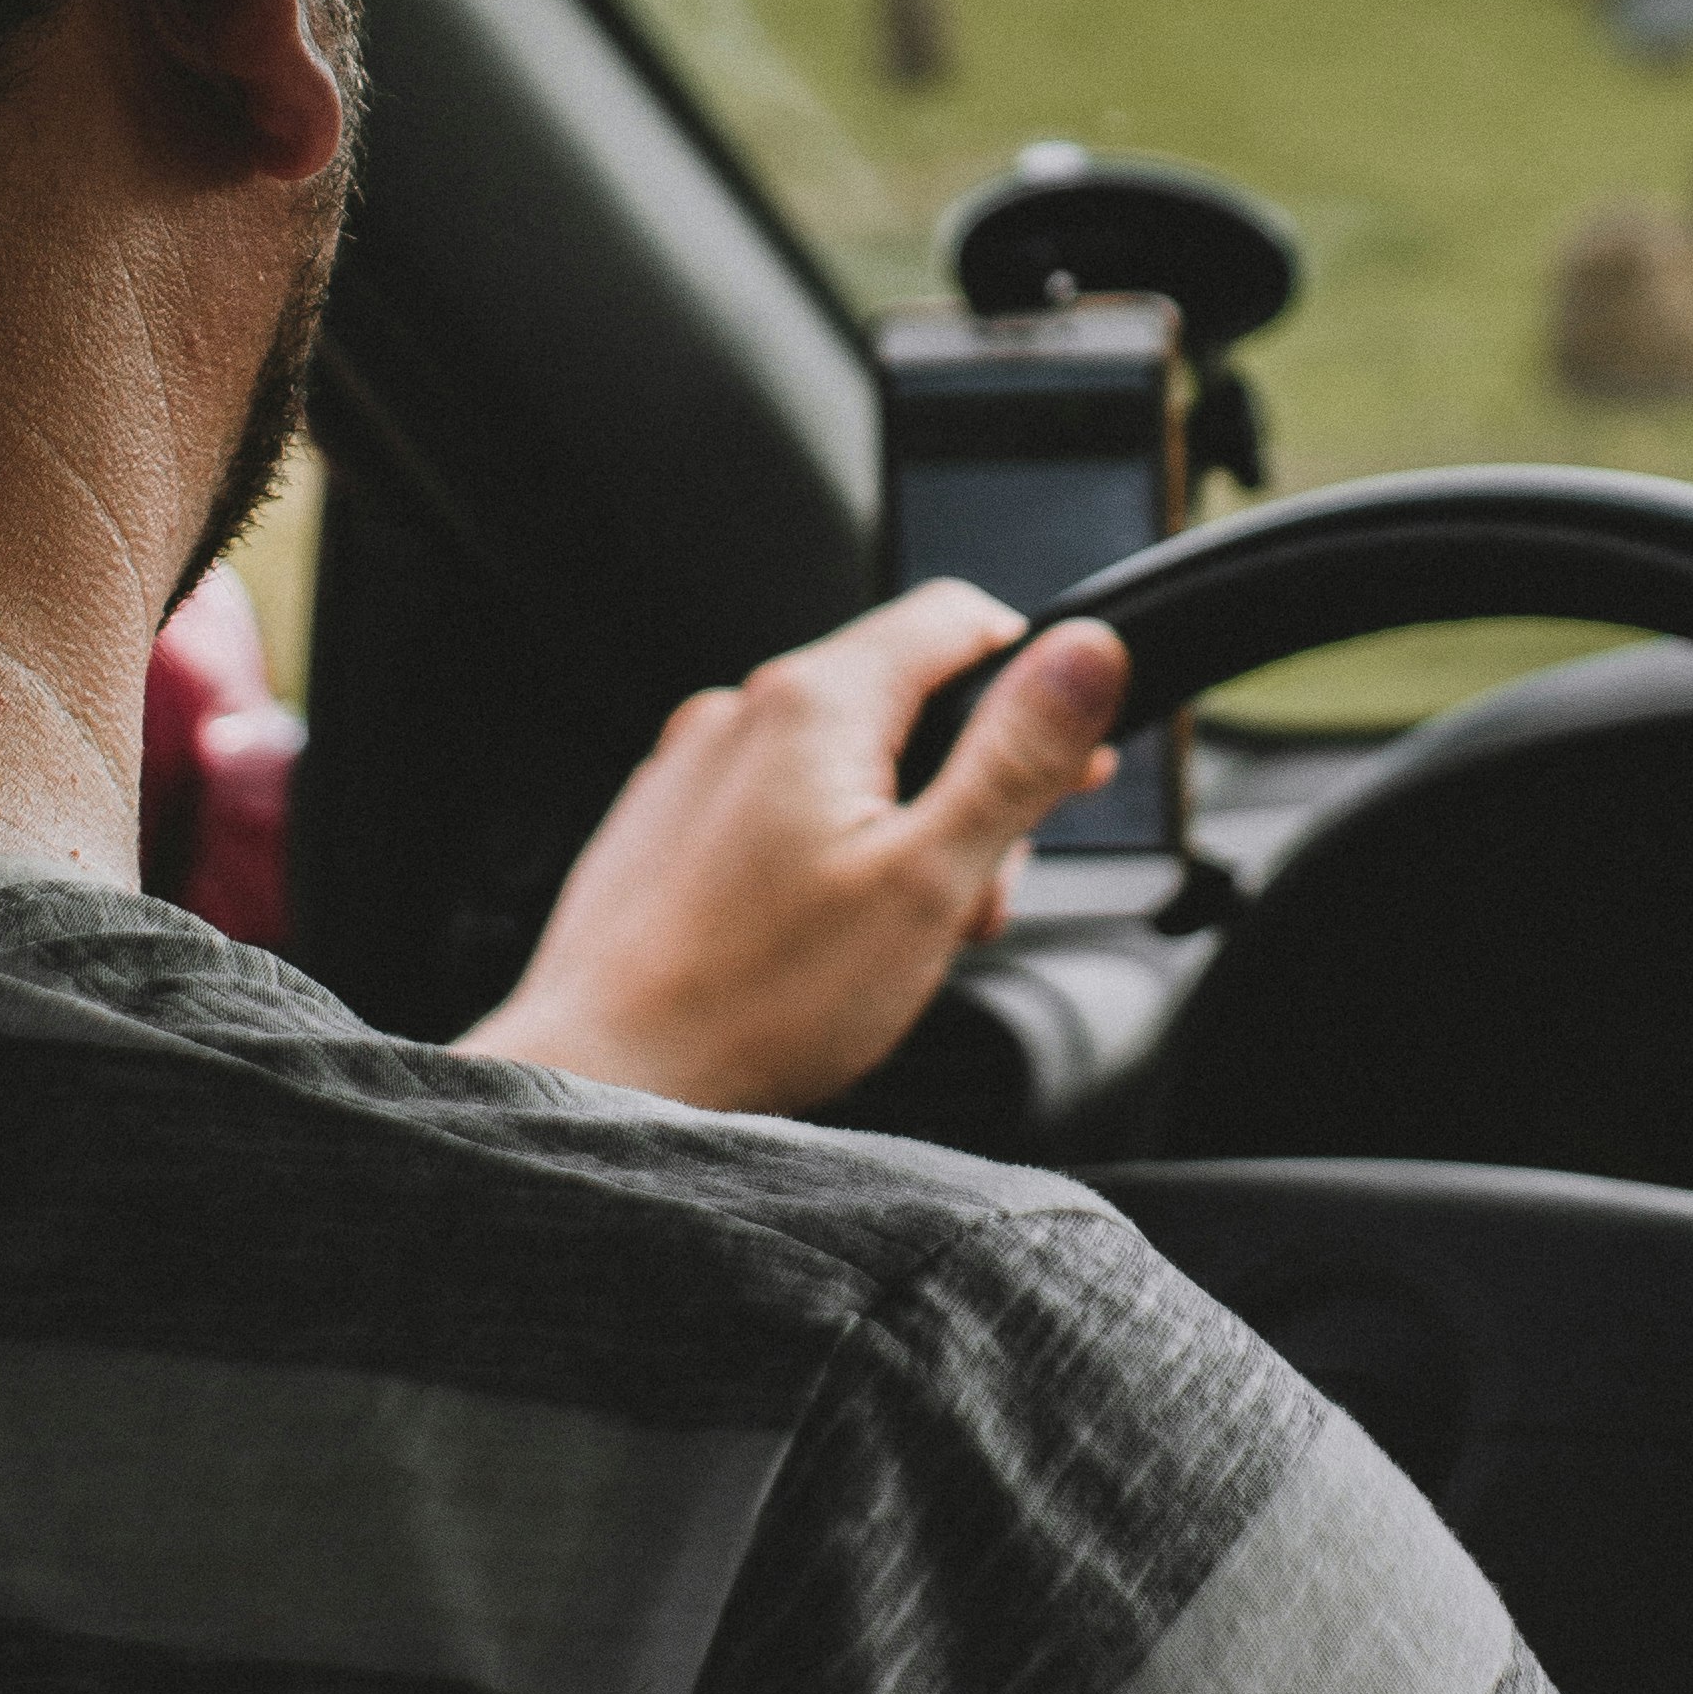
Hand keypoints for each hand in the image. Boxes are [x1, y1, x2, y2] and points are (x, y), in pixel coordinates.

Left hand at [453, 583, 1127, 1113]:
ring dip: (900, 830)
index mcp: (816, 701)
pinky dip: (825, 851)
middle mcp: (744, 710)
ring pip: (843, 760)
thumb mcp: (929, 880)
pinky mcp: (667, 821)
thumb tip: (1088, 654)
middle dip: (965, 789)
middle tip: (976, 893)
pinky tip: (823, 938)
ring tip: (898, 936)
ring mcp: (695, 764)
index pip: (961, 618)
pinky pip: (776, 804)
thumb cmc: (757, 998)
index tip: (1061, 760)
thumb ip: (1014, 758)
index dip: (1034, 681)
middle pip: (906, 700)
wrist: (604, 1075)